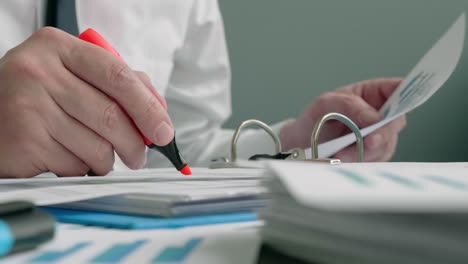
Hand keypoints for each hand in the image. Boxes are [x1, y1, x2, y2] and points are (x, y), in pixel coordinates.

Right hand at [0, 27, 170, 177]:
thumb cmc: (35, 94)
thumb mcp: (70, 73)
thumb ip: (116, 83)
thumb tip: (158, 110)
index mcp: (58, 47)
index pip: (118, 75)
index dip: (148, 107)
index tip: (165, 131)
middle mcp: (39, 71)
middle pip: (111, 115)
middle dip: (136, 144)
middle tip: (140, 156)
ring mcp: (27, 106)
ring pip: (96, 146)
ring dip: (108, 160)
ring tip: (100, 156)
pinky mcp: (23, 141)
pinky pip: (74, 165)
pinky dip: (82, 168)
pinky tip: (69, 157)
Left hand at [279, 78, 406, 161]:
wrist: (301, 145)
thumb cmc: (315, 118)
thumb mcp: (325, 103)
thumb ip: (350, 105)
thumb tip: (375, 118)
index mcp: (372, 94)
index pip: (398, 88)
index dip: (409, 92)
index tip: (405, 102)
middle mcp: (380, 115)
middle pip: (396, 121)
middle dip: (383, 132)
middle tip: (368, 140)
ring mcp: (379, 137)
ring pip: (386, 144)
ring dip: (366, 151)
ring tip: (341, 155)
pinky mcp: (372, 156)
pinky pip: (375, 159)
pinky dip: (359, 161)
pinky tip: (343, 160)